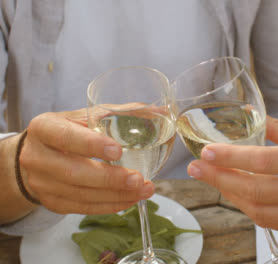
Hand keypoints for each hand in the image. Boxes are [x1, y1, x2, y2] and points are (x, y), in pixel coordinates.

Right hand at [19, 109, 154, 214]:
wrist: (37, 154)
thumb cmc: (68, 131)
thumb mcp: (84, 116)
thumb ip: (118, 113)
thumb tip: (160, 112)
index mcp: (45, 128)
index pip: (65, 137)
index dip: (91, 145)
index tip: (118, 151)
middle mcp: (37, 157)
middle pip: (74, 173)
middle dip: (110, 179)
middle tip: (139, 179)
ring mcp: (42, 184)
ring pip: (81, 195)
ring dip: (117, 195)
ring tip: (145, 190)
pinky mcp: (52, 202)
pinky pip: (83, 208)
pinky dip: (110, 205)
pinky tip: (131, 199)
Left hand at [187, 117, 277, 235]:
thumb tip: (249, 113)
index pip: (264, 161)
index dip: (231, 158)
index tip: (206, 152)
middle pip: (256, 190)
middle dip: (220, 179)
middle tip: (196, 169)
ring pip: (259, 210)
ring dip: (232, 195)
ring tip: (214, 179)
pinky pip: (270, 222)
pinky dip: (250, 208)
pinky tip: (238, 194)